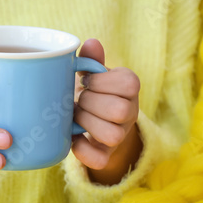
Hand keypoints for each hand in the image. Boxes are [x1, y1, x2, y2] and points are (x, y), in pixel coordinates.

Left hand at [71, 39, 142, 182]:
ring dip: (87, 124)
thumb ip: (91, 59)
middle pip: (120, 110)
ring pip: (112, 135)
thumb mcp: (94, 73)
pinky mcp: (106, 154)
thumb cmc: (94, 91)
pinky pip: (99, 159)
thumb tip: (90, 43)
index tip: (87, 82)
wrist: (96, 120)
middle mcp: (131, 112)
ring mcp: (120, 135)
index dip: (102, 82)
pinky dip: (81, 149)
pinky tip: (72, 137)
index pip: (129, 83)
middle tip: (78, 100)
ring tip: (75, 116)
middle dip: (91, 103)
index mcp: (130, 87)